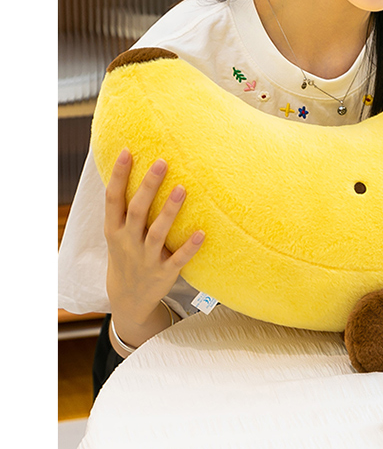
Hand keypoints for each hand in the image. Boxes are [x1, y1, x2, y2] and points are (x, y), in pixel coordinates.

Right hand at [104, 148, 204, 322]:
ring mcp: (146, 258)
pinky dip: (189, 247)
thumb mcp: (117, 232)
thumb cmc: (126, 252)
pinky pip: (178, 259)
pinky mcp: (164, 272)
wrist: (128, 297)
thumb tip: (132, 166)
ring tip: (183, 189)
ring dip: (169, 211)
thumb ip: (124, 206)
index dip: (119, 175)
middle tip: (162, 162)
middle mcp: (128, 242)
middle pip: (137, 211)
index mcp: (114, 229)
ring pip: (157, 233)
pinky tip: (202, 233)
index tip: (128, 151)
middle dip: (148, 186)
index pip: (113, 199)